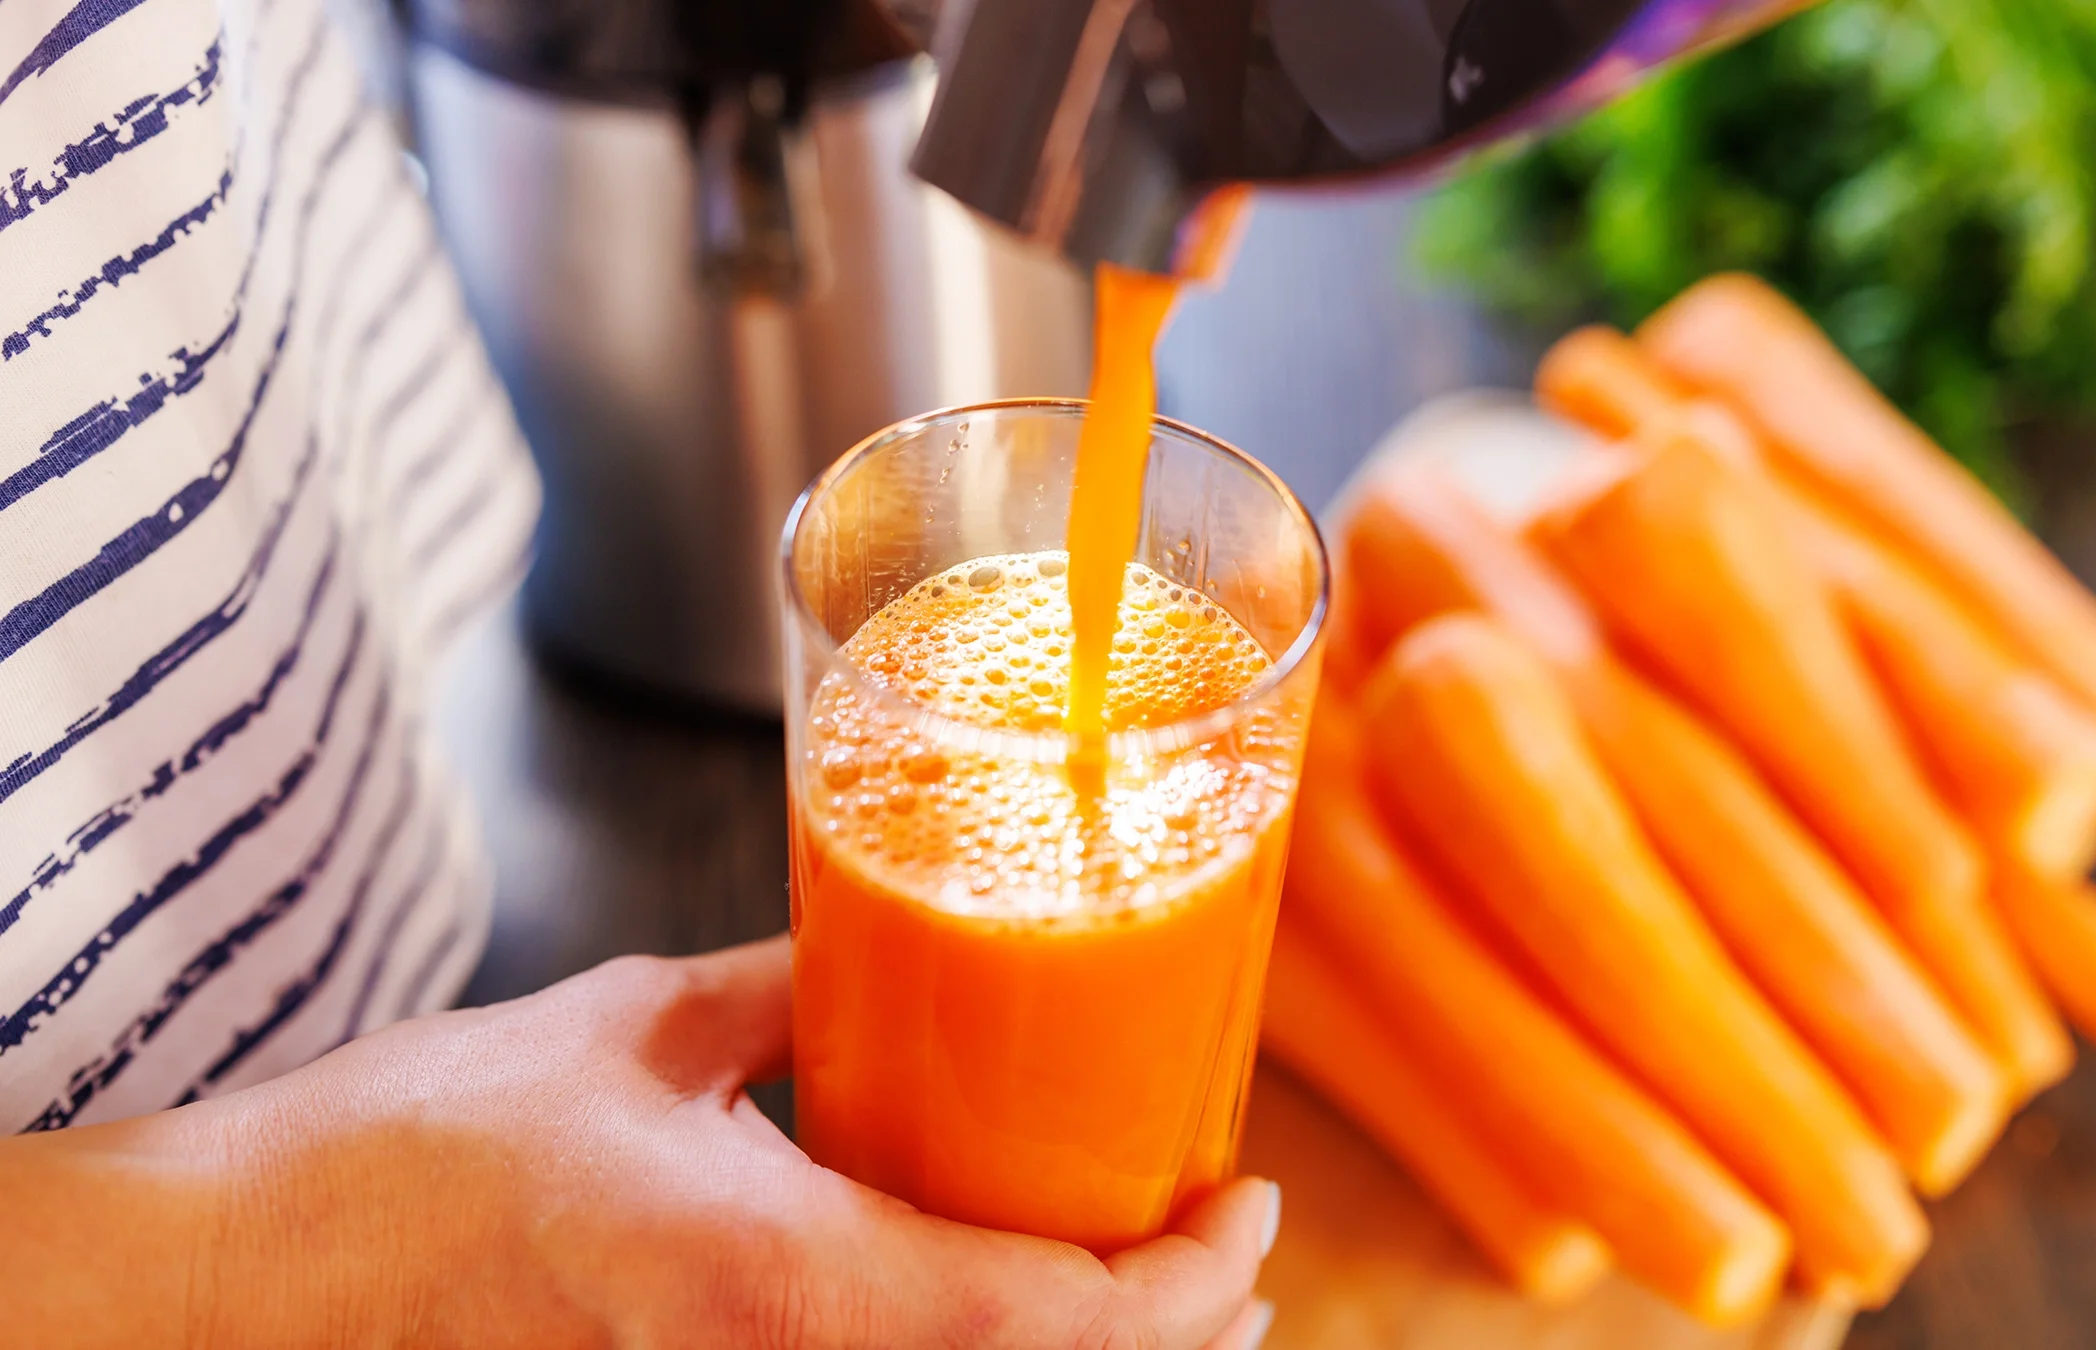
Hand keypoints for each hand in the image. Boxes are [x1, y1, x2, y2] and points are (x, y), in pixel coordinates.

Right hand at [0, 937, 1279, 1348]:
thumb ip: (772, 993)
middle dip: (1173, 1339)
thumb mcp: (627, 1033)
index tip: (1247, 1206)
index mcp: (778, 1278)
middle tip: (1227, 1252)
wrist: (251, 1292)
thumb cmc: (408, 1161)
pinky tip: (998, 1307)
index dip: (1184, 1282)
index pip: (1046, 1319)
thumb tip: (867, 949)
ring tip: (1155, 1295)